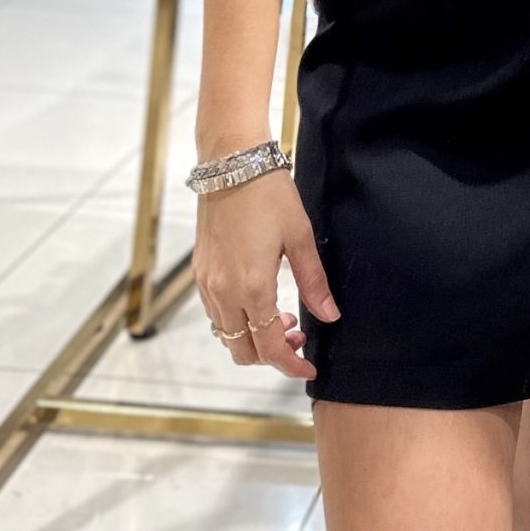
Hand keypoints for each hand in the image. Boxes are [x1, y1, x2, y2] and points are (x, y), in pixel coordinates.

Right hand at [194, 169, 339, 381]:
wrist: (232, 163)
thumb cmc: (268, 194)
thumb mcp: (300, 237)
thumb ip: (314, 283)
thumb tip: (329, 315)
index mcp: (252, 287)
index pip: (270, 348)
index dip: (291, 365)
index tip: (308, 366)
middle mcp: (223, 292)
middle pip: (243, 351)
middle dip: (271, 354)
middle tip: (298, 334)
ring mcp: (207, 283)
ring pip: (226, 335)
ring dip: (252, 337)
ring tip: (281, 314)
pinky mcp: (199, 272)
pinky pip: (215, 313)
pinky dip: (236, 320)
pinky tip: (258, 300)